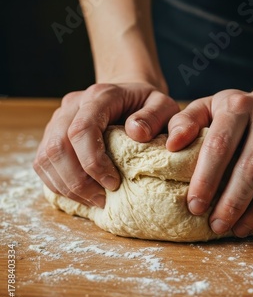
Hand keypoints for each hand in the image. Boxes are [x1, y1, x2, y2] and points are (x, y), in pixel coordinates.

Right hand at [34, 82, 178, 207]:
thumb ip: (157, 116)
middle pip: (58, 146)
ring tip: (94, 200)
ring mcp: (57, 119)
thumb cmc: (147, 106)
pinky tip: (81, 194)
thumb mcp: (164, 105)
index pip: (82, 129)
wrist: (128, 96)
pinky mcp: (51, 134)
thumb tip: (137, 132)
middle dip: (78, 181)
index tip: (113, 183)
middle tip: (102, 200)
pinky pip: (43, 164)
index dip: (93, 162)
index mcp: (99, 95)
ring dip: (67, 187)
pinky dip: (59, 185)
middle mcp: (72, 104)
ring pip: (46, 158)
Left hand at [166, 89, 252, 236]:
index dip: (206, 180)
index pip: (220, 146)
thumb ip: (185, 122)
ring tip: (238, 230)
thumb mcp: (208, 107)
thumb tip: (171, 146)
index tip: (195, 207)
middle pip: (251, 168)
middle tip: (216, 226)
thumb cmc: (237, 112)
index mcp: (238, 105)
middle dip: (232, 203)